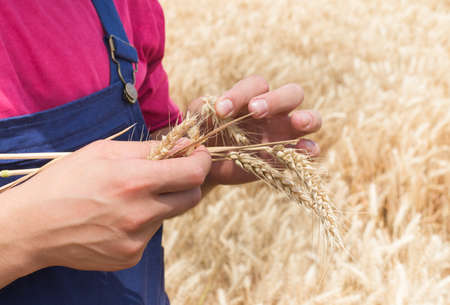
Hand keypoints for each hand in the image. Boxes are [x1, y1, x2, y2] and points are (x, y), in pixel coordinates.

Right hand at [0, 140, 210, 286]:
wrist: (33, 226)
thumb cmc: (66, 181)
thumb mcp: (104, 151)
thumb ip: (149, 149)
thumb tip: (184, 146)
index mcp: (135, 181)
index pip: (192, 174)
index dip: (202, 162)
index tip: (198, 156)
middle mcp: (141, 213)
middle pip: (191, 198)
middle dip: (188, 182)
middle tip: (172, 174)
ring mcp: (137, 239)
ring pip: (169, 215)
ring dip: (161, 202)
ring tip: (130, 197)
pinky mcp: (130, 256)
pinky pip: (150, 234)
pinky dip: (143, 222)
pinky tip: (118, 217)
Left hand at [189, 75, 321, 185]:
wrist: (208, 165)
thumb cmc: (205, 134)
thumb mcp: (199, 118)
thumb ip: (202, 107)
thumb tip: (210, 106)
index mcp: (253, 97)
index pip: (256, 85)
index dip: (239, 94)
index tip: (221, 110)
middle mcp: (275, 111)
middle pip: (291, 93)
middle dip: (276, 100)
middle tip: (255, 111)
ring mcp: (286, 133)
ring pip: (311, 116)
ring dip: (307, 118)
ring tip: (297, 122)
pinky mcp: (289, 155)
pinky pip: (310, 148)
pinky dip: (310, 148)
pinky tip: (304, 150)